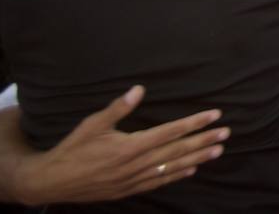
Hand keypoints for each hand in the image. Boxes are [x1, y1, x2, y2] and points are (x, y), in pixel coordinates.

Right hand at [9, 85, 227, 204]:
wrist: (53, 182)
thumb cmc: (73, 149)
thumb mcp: (92, 124)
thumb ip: (118, 108)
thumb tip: (139, 89)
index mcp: (130, 146)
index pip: (170, 132)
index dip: (194, 124)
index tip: (214, 116)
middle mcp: (136, 164)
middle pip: (177, 151)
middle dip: (203, 141)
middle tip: (226, 133)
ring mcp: (134, 179)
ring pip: (172, 167)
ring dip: (197, 158)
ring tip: (218, 150)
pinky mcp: (128, 189)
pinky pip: (159, 182)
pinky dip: (176, 175)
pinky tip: (190, 169)